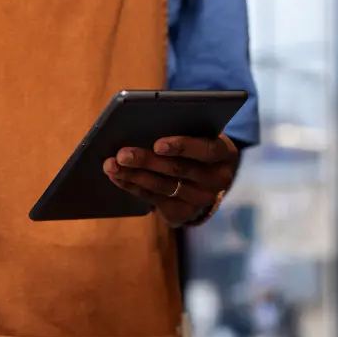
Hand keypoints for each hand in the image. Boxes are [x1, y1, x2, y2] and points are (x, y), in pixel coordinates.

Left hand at [103, 134, 238, 226]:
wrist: (207, 180)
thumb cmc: (197, 146)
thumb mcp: (200, 135)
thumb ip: (183, 128)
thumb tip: (145, 123)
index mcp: (224, 154)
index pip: (206, 150)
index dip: (182, 147)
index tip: (158, 144)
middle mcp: (216, 181)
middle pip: (179, 170)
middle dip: (147, 161)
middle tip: (123, 154)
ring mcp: (199, 201)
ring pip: (163, 187)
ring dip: (134, 175)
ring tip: (112, 164)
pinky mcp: (181, 213)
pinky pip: (152, 199)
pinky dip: (132, 186)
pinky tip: (117, 176)